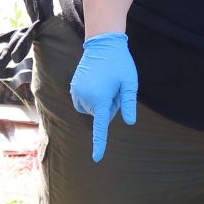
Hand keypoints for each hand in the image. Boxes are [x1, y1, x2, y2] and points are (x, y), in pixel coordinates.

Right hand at [68, 32, 137, 163]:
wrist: (102, 44)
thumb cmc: (120, 63)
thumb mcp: (130, 83)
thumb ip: (129, 103)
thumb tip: (129, 122)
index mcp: (100, 99)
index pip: (101, 127)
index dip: (100, 144)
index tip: (97, 158)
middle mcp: (85, 98)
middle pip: (100, 115)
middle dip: (109, 107)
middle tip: (115, 88)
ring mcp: (77, 93)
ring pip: (92, 109)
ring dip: (100, 102)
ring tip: (106, 84)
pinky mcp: (73, 88)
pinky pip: (84, 102)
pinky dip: (92, 98)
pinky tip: (97, 83)